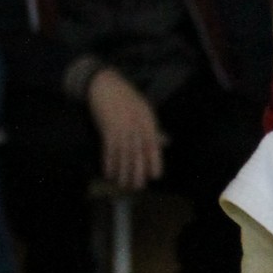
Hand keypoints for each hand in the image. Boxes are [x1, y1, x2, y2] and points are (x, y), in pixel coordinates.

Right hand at [87, 68, 165, 189]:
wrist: (106, 85)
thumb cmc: (128, 97)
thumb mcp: (145, 109)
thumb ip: (154, 128)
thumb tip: (166, 141)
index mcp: (147, 122)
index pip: (153, 145)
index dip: (155, 161)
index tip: (155, 175)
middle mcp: (134, 127)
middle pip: (137, 153)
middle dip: (137, 172)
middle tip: (137, 187)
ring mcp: (120, 128)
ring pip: (123, 155)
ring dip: (122, 172)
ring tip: (123, 185)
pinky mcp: (106, 129)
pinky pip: (108, 150)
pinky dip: (109, 163)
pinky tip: (109, 174)